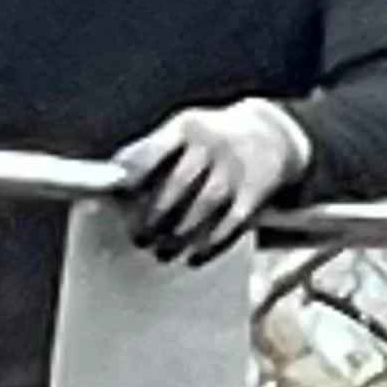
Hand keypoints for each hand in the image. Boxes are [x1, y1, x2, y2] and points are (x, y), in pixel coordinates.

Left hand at [113, 99, 309, 264]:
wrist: (272, 136)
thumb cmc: (212, 139)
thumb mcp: (184, 131)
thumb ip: (151, 151)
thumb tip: (114, 178)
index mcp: (187, 127)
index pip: (156, 150)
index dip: (135, 176)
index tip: (120, 199)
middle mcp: (212, 146)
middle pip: (178, 184)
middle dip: (155, 216)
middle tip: (140, 237)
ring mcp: (235, 171)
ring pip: (203, 207)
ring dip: (179, 236)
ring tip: (162, 253)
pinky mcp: (254, 195)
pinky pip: (230, 225)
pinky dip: (209, 246)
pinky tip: (193, 258)